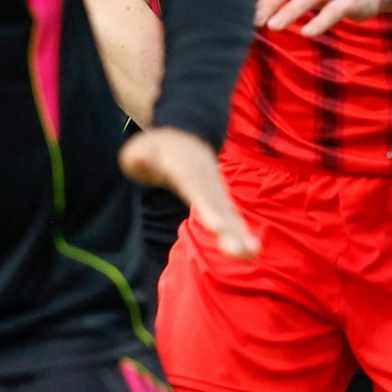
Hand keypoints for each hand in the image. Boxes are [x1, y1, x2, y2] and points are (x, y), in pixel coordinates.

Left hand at [120, 127, 259, 259]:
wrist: (183, 137)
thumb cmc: (157, 149)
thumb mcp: (142, 149)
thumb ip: (139, 157)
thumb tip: (138, 159)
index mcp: (187, 170)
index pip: (199, 191)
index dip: (209, 208)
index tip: (219, 227)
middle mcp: (208, 181)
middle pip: (220, 207)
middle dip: (230, 229)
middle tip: (239, 252)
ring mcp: (216, 190)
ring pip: (230, 213)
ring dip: (241, 234)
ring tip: (252, 254)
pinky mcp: (219, 199)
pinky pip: (232, 217)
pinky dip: (242, 233)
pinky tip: (251, 252)